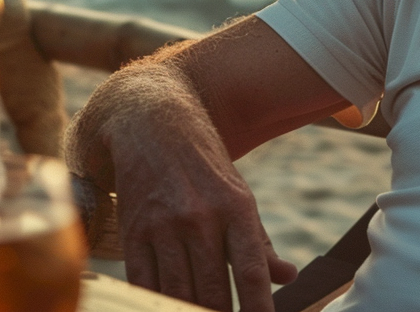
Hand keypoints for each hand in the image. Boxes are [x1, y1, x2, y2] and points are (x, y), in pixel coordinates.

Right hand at [113, 122, 297, 310]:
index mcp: (236, 206)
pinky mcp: (132, 232)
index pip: (251, 270)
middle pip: (212, 290)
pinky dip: (154, 304)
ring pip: (177, 293)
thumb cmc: (205, 168)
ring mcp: (163, 225)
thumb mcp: (239, 195)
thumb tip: (287, 276)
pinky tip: (165, 310)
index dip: (259, 307)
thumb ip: (260, 242)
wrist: (153, 126)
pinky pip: (144, 283)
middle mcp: (200, 216)